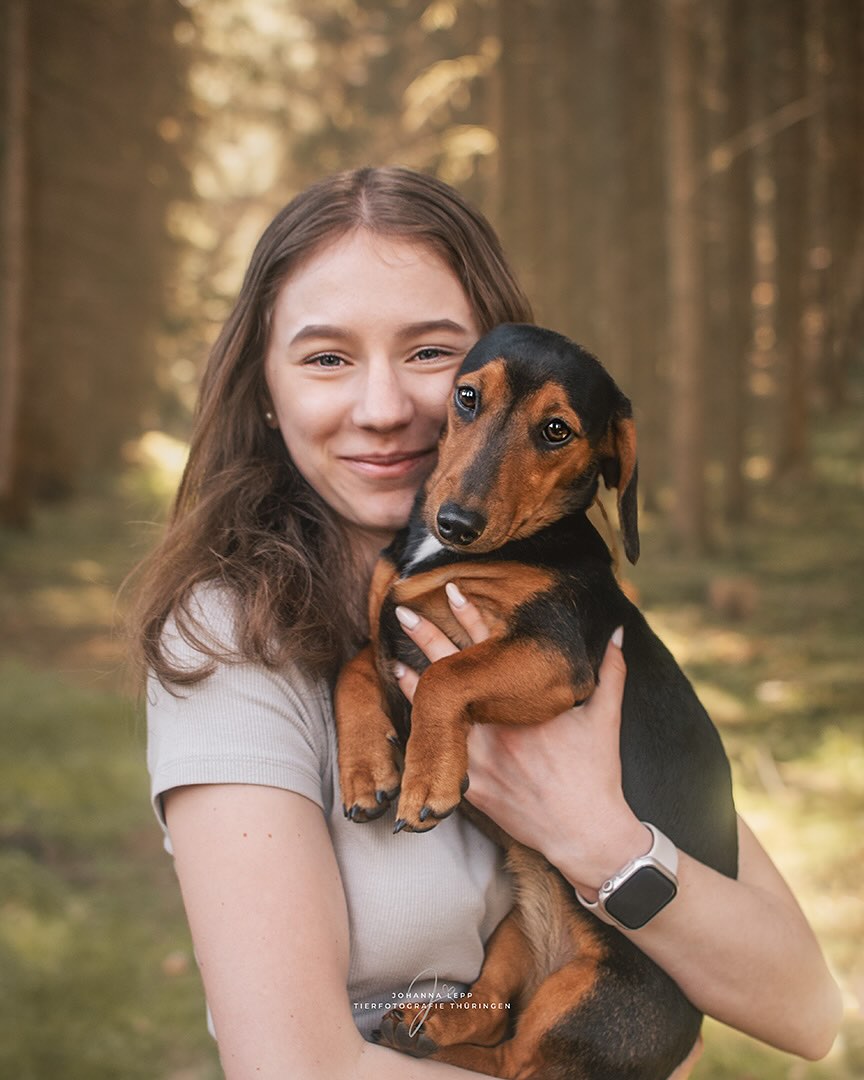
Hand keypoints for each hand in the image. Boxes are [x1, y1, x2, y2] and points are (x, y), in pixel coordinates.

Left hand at [393, 590, 646, 893]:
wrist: (584, 833)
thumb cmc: (597, 773)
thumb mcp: (605, 717)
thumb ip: (612, 670)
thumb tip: (620, 631)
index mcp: (526, 700)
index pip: (491, 647)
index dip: (468, 616)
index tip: (450, 591)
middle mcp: (497, 724)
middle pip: (454, 673)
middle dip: (426, 639)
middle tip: (402, 613)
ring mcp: (479, 756)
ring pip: (438, 714)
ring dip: (414, 687)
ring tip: (392, 662)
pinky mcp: (470, 785)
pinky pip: (437, 757)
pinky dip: (418, 739)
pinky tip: (400, 726)